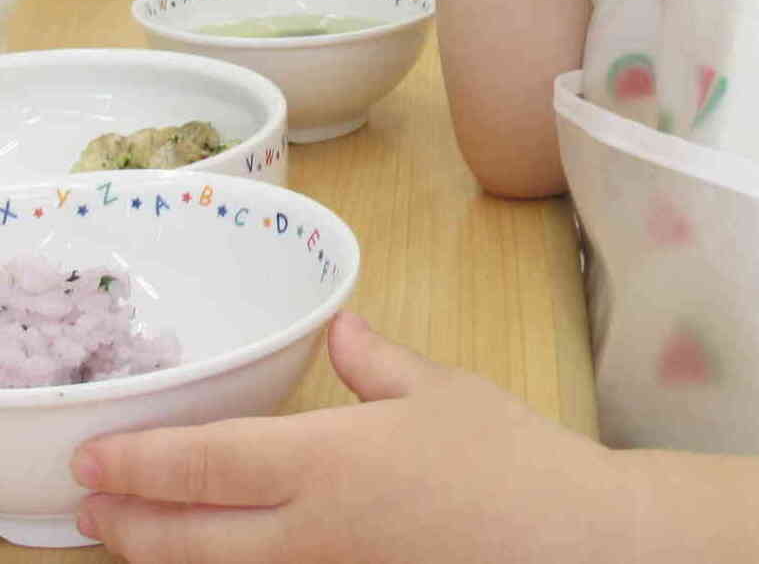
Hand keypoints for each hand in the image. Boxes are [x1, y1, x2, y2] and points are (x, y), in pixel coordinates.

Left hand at [74, 312, 615, 563]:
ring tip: (129, 537)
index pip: (207, 463)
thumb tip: (340, 330)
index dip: (141, 462)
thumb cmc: (504, 457)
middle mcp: (308, 530)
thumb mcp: (442, 390)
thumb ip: (379, 364)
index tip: (92, 458)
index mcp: (326, 462)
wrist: (561, 543)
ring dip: (165, 554)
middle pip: (191, 537)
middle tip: (84, 510)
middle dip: (127, 526)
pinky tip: (224, 554)